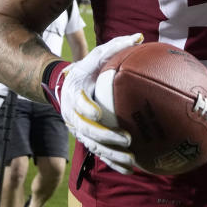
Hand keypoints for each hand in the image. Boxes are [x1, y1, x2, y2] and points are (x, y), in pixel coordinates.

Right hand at [59, 34, 143, 173]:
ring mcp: (80, 129)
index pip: (78, 102)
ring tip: (130, 159)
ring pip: (93, 146)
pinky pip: (99, 153)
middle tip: (126, 138)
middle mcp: (74, 114)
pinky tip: (128, 169)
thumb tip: (139, 37)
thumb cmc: (87, 69)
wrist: (67, 87)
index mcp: (75, 92)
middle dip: (106, 136)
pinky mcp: (88, 139)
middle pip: (87, 130)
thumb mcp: (96, 56)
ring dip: (111, 154)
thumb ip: (115, 47)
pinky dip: (112, 162)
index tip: (98, 113)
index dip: (86, 109)